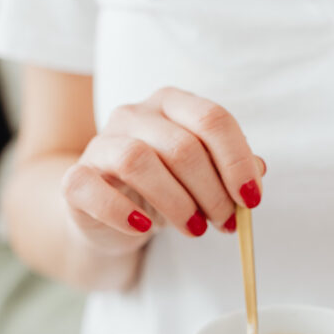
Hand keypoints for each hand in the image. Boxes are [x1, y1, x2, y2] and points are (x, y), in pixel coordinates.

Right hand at [62, 87, 265, 254]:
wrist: (105, 215)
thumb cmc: (161, 190)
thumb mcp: (202, 177)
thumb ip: (228, 169)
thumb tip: (258, 170)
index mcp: (170, 104)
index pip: (212, 119)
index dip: (237, 161)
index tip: (252, 199)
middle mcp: (133, 115)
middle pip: (182, 146)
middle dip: (212, 191)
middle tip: (225, 222)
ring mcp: (100, 144)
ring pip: (138, 160)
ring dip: (177, 202)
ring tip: (195, 229)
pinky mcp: (75, 179)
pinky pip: (93, 188)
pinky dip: (122, 211)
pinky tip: (144, 228)